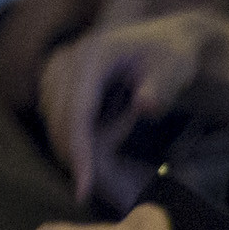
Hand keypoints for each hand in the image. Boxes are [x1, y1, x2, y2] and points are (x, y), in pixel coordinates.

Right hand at [45, 12, 225, 204]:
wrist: (166, 39)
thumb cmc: (173, 56)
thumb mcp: (176, 69)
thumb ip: (162, 88)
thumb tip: (145, 107)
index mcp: (91, 56)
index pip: (76, 112)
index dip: (79, 153)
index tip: (85, 190)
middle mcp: (65, 61)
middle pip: (59, 124)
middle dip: (80, 157)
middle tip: (115, 186)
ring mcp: (55, 71)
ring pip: (56, 125)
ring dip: (83, 144)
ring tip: (127, 125)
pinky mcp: (52, 81)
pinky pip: (59, 120)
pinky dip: (81, 135)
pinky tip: (114, 122)